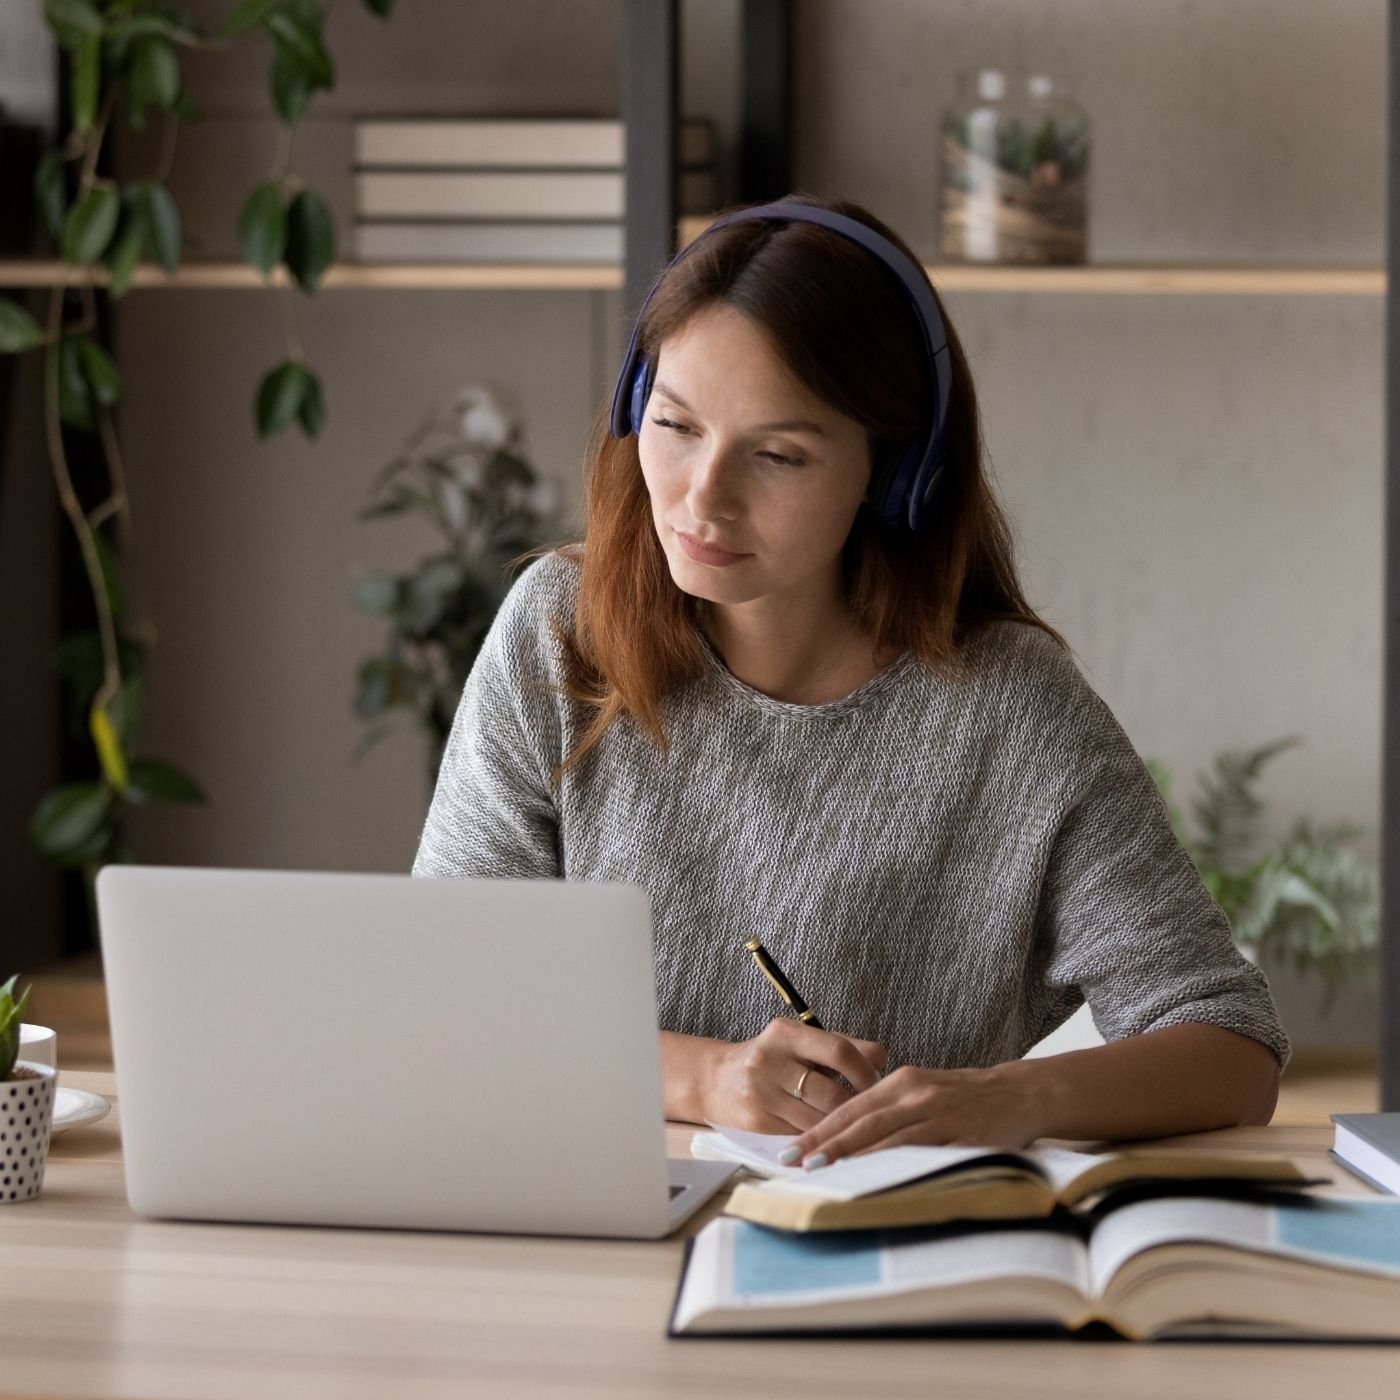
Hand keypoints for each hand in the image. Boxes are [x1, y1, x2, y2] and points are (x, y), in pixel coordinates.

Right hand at [699, 1019, 887, 1133]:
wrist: (716, 1080)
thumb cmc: (772, 1061)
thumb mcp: (800, 1043)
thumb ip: (840, 1046)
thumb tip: (883, 1062)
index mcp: (785, 1033)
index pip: (839, 1050)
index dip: (865, 1071)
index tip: (875, 1083)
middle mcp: (769, 1059)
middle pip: (832, 1092)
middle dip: (856, 1106)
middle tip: (867, 1111)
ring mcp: (760, 1092)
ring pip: (819, 1119)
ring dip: (840, 1126)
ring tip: (851, 1125)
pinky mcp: (756, 1121)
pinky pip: (802, 1136)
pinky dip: (821, 1139)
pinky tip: (829, 1138)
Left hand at [783, 1061, 1043, 1166]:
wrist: (1020, 1092)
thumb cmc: (965, 1096)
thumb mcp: (923, 1091)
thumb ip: (889, 1110)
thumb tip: (846, 1138)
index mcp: (902, 1081)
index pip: (850, 1108)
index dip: (818, 1130)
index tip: (789, 1150)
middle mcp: (916, 1093)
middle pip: (861, 1121)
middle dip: (824, 1144)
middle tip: (792, 1164)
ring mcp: (939, 1114)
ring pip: (888, 1137)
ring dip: (852, 1157)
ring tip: (822, 1173)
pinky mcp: (962, 1135)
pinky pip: (923, 1153)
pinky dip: (896, 1166)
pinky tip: (876, 1180)